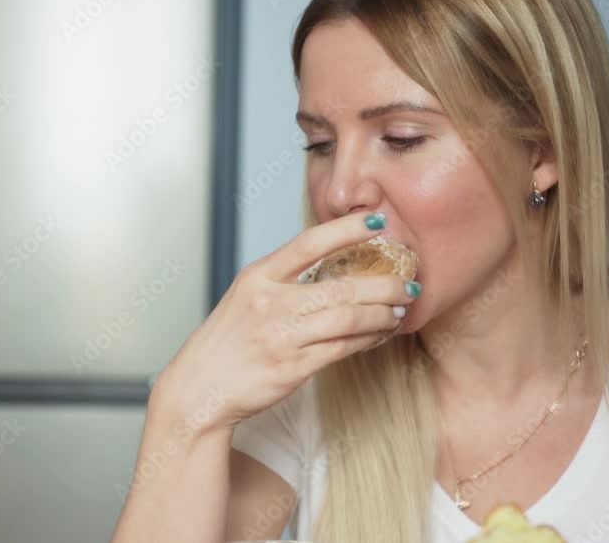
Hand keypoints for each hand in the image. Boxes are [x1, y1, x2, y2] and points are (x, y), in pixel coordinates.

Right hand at [150, 210, 417, 438]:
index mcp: (258, 277)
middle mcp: (270, 303)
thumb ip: (282, 280)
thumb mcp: (246, 297)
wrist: (200, 387)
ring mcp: (282, 337)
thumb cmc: (227, 340)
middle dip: (384, 283)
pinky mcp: (293, 368)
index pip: (309, 243)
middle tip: (409, 281)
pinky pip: (343, 349)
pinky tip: (379, 334)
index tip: (377, 221)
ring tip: (399, 310)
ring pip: (349, 319)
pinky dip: (367, 339)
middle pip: (342, 287)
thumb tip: (333, 267)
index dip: (346, 230)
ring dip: (382, 314)